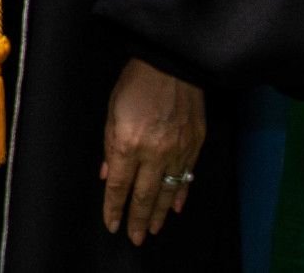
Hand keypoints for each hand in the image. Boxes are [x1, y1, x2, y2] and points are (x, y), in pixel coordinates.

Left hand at [100, 57, 205, 244]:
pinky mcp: (195, 145)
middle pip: (144, 195)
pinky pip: (186, 176)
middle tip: (135, 237)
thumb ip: (109, 146)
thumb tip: (108, 174)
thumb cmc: (135, 84)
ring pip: (167, 190)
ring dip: (159, 212)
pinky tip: (174, 206)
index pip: (119, 185)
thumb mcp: (111, 112)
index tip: (112, 223)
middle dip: (137, 219)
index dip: (114, 207)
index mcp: (129, 143)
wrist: (171, 65)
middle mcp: (154, 152)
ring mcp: (178, 151)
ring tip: (152, 228)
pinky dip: (180, 193)